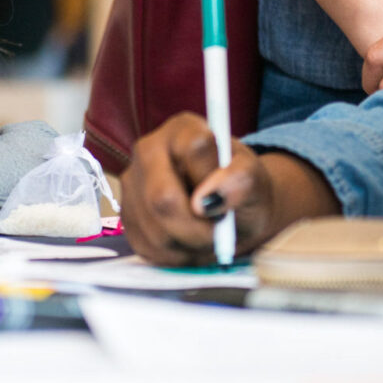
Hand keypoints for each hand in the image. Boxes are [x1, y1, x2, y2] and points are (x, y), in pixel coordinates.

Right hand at [121, 112, 335, 265]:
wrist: (231, 211)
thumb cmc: (242, 189)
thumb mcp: (256, 180)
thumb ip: (241, 180)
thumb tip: (208, 198)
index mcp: (183, 129)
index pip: (193, 148)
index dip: (212, 182)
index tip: (225, 200)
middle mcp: (148, 150)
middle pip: (162, 197)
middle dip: (197, 227)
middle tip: (217, 232)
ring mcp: (132, 184)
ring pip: (155, 228)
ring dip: (189, 243)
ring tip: (206, 234)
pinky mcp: (126, 216)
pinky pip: (147, 246)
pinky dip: (176, 254)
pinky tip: (189, 241)